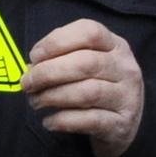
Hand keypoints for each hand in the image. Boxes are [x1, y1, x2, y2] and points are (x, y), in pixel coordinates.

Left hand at [24, 20, 146, 156]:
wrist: (127, 122)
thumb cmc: (100, 86)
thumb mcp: (89, 63)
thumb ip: (63, 57)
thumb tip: (31, 67)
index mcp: (116, 45)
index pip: (89, 32)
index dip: (57, 41)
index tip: (34, 56)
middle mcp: (125, 68)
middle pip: (85, 63)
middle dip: (48, 73)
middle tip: (28, 84)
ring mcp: (127, 97)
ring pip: (87, 93)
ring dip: (53, 97)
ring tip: (36, 102)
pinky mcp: (121, 124)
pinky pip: (89, 120)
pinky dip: (63, 121)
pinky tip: (49, 121)